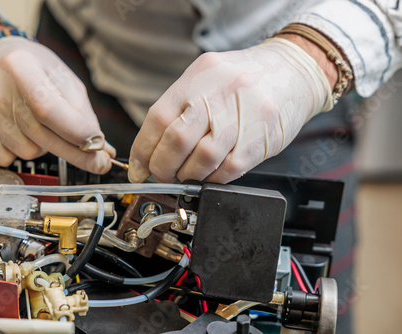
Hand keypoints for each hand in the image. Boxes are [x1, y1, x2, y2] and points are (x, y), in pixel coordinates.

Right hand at [0, 37, 114, 173]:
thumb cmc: (34, 69)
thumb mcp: (64, 80)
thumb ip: (83, 116)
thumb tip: (102, 150)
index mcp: (20, 66)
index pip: (48, 109)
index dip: (76, 134)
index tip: (99, 149)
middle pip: (41, 136)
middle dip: (76, 154)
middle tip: (97, 160)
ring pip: (27, 152)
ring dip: (43, 147)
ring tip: (39, 125)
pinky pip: (6, 159)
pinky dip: (19, 152)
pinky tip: (18, 132)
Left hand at [128, 37, 332, 183]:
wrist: (294, 71)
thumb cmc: (244, 78)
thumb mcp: (205, 77)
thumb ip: (179, 109)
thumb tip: (151, 149)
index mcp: (197, 78)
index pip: (157, 120)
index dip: (143, 151)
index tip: (139, 168)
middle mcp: (217, 96)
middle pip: (176, 141)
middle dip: (162, 167)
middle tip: (161, 174)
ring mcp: (240, 119)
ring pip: (201, 160)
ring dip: (187, 176)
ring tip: (186, 174)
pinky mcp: (258, 141)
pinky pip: (227, 170)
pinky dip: (212, 178)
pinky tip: (209, 174)